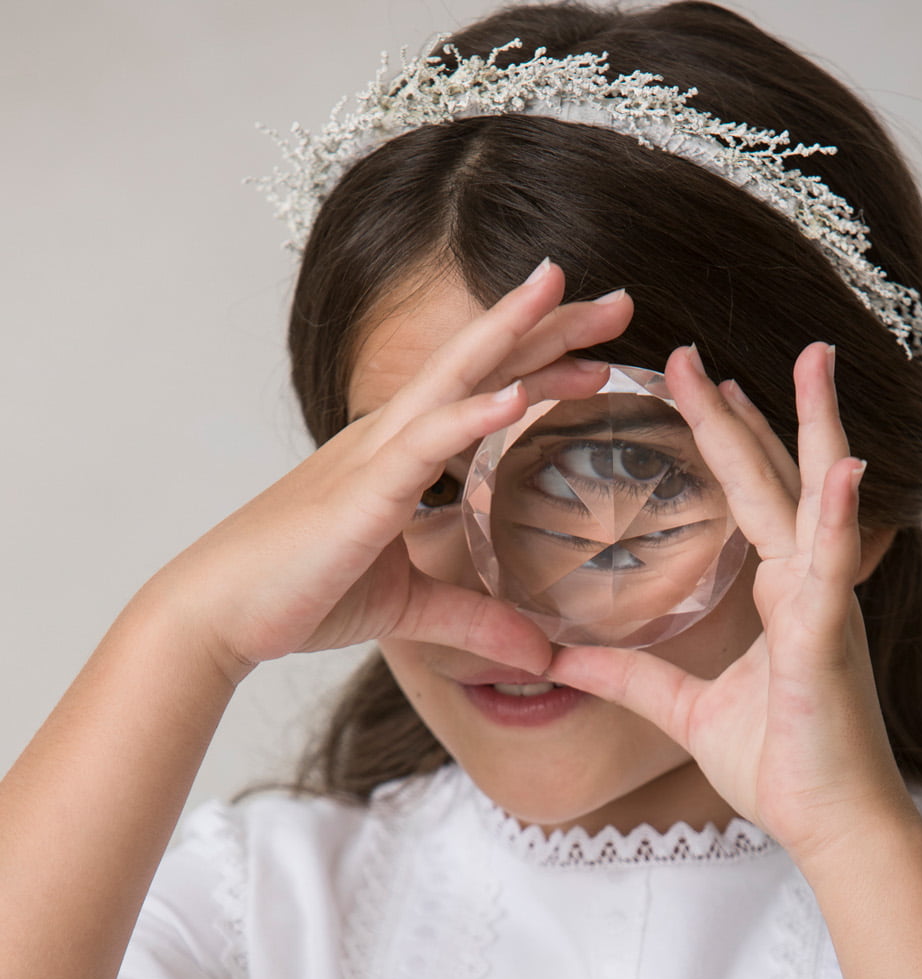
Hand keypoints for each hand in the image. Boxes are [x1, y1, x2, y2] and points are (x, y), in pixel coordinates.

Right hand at [142, 262, 633, 682]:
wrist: (221, 612)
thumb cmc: (298, 595)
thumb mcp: (409, 609)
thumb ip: (476, 621)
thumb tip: (539, 655)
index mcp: (399, 455)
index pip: (484, 391)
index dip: (541, 362)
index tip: (600, 349)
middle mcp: (389, 438)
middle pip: (481, 363)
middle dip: (548, 325)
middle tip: (619, 298)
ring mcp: (374, 457)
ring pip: (455, 379)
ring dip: (513, 337)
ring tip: (568, 299)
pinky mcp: (361, 493)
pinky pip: (424, 445)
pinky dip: (471, 417)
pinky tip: (516, 396)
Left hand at [547, 342, 919, 869]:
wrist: (832, 827)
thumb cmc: (782, 768)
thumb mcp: (685, 712)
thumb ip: (629, 678)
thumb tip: (561, 659)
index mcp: (782, 596)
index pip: (750, 497)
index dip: (727, 438)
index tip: (699, 384)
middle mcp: (809, 586)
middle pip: (776, 478)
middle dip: (744, 410)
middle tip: (698, 348)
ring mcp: (825, 608)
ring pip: (814, 501)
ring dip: (812, 427)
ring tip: (808, 358)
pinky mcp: (829, 642)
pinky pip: (830, 571)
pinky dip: (834, 518)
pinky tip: (840, 468)